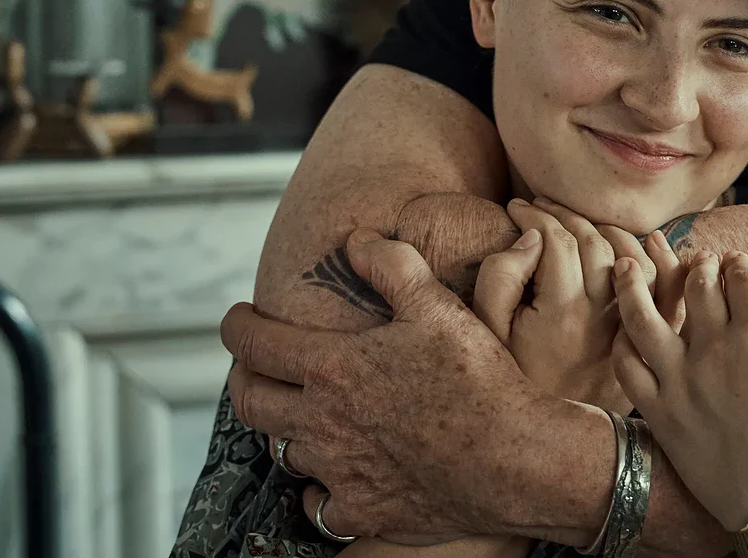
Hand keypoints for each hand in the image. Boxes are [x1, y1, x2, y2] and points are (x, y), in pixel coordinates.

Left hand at [222, 228, 606, 543]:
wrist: (510, 458)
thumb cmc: (477, 379)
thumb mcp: (437, 306)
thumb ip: (391, 266)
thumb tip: (356, 239)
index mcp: (331, 368)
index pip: (254, 344)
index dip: (237, 326)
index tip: (237, 318)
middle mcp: (321, 423)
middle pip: (250, 402)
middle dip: (242, 377)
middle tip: (252, 364)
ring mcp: (339, 471)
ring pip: (284, 451)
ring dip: (285, 429)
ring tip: (300, 413)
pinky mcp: (363, 509)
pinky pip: (321, 503)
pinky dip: (320, 488)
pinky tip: (334, 477)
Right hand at [471, 197, 669, 412]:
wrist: (548, 435)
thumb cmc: (512, 376)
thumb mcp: (488, 331)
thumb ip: (501, 278)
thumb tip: (533, 239)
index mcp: (561, 313)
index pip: (558, 241)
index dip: (536, 216)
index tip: (517, 208)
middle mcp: (603, 318)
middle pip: (595, 243)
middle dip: (565, 216)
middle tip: (542, 208)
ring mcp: (632, 328)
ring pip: (634, 259)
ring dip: (606, 230)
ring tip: (576, 222)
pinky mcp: (651, 340)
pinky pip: (669, 291)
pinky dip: (664, 260)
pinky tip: (650, 240)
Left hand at [612, 250, 747, 532]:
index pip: (740, 274)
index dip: (737, 262)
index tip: (735, 263)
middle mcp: (716, 347)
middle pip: (694, 284)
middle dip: (696, 264)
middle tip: (696, 262)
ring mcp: (683, 380)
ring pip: (643, 316)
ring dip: (632, 283)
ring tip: (625, 264)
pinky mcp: (661, 413)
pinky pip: (629, 367)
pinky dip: (623, 343)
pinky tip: (624, 332)